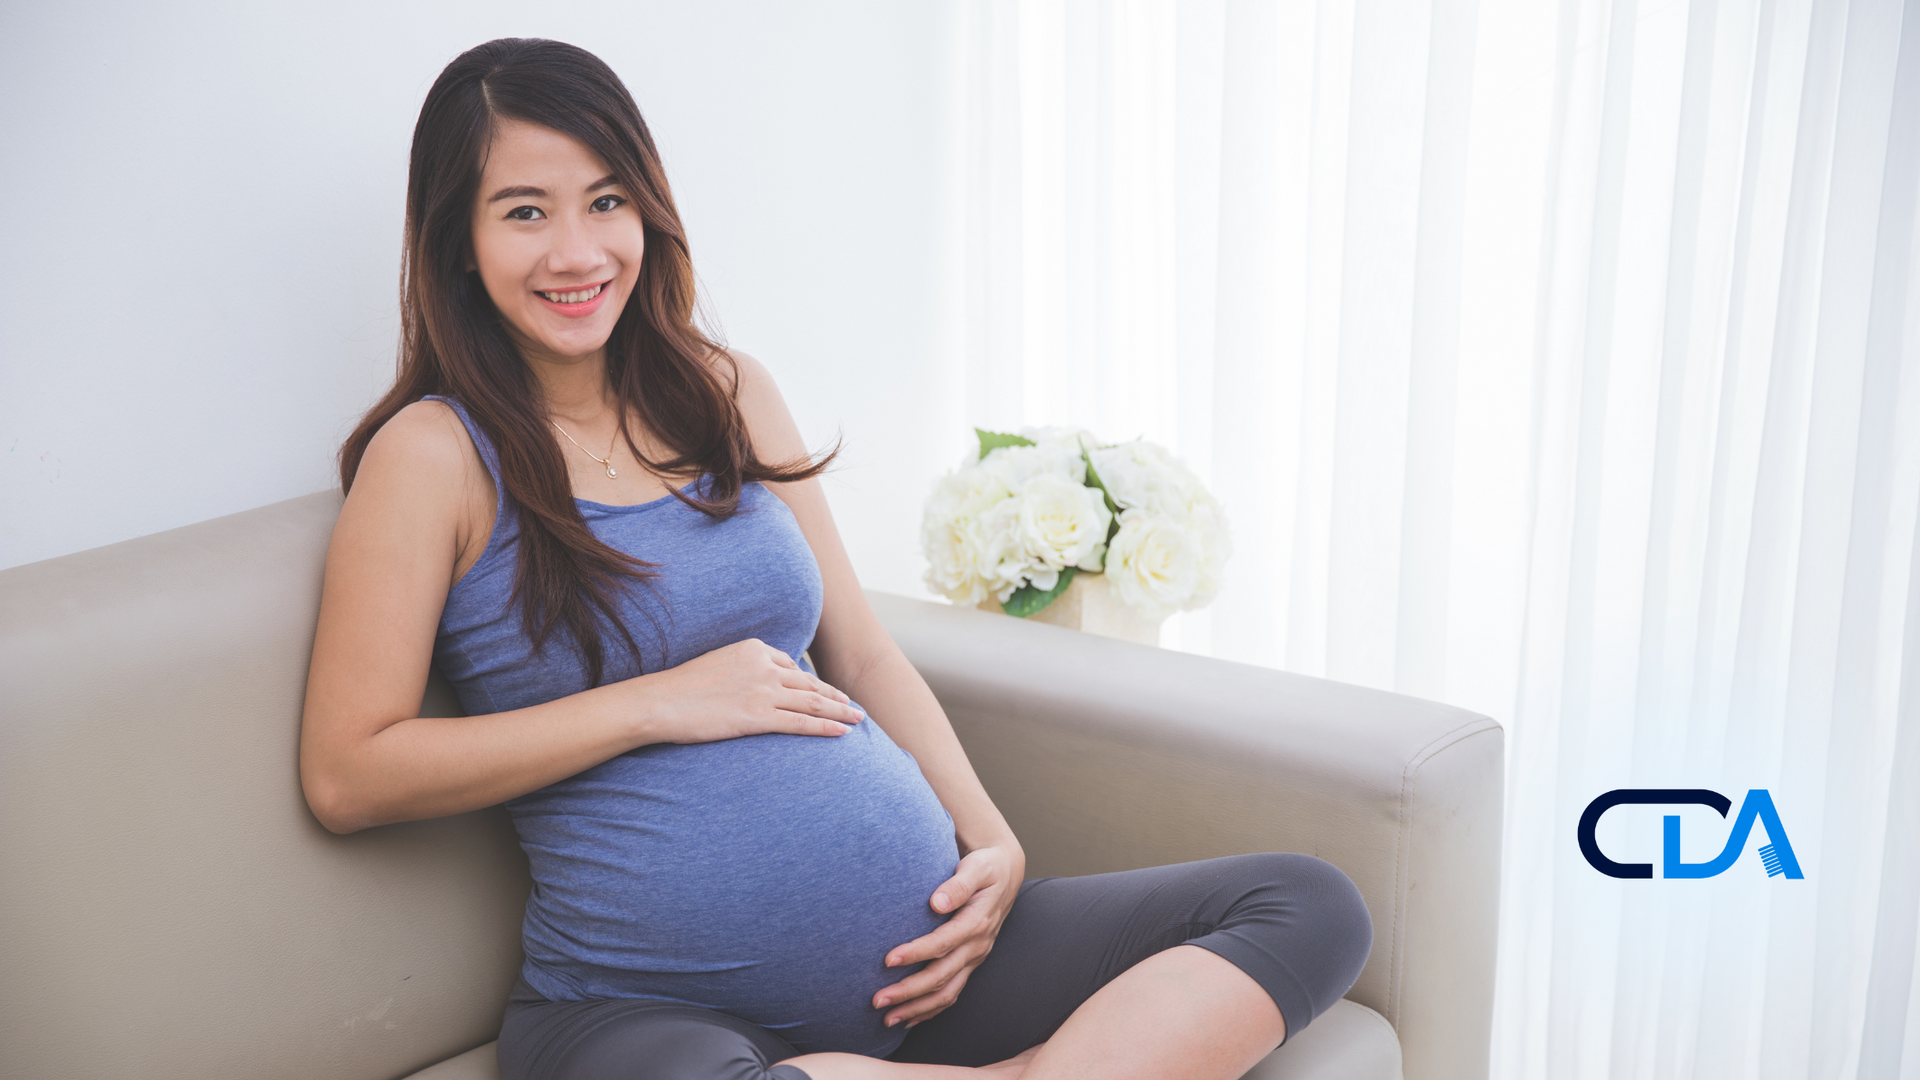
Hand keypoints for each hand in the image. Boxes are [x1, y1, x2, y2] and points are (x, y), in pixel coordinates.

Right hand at [643, 639, 864, 743]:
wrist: (662, 701)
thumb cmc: (680, 688)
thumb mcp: (716, 664)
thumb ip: (739, 670)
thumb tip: (750, 684)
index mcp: (753, 649)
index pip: (791, 665)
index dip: (810, 681)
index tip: (824, 691)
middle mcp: (764, 667)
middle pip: (809, 683)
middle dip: (834, 695)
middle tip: (852, 705)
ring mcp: (764, 691)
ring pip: (813, 701)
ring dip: (840, 711)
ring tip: (856, 719)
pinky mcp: (760, 716)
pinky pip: (801, 722)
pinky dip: (825, 727)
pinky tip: (841, 732)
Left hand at [873, 843, 1024, 1028]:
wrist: (1005, 874)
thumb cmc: (985, 866)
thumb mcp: (977, 867)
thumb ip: (958, 884)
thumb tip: (937, 902)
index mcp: (977, 922)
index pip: (943, 943)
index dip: (916, 954)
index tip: (888, 960)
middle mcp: (977, 946)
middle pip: (941, 977)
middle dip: (909, 991)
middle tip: (877, 999)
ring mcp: (974, 958)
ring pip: (946, 993)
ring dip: (916, 1008)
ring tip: (886, 1019)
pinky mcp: (970, 964)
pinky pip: (952, 994)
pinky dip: (930, 1010)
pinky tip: (908, 1018)